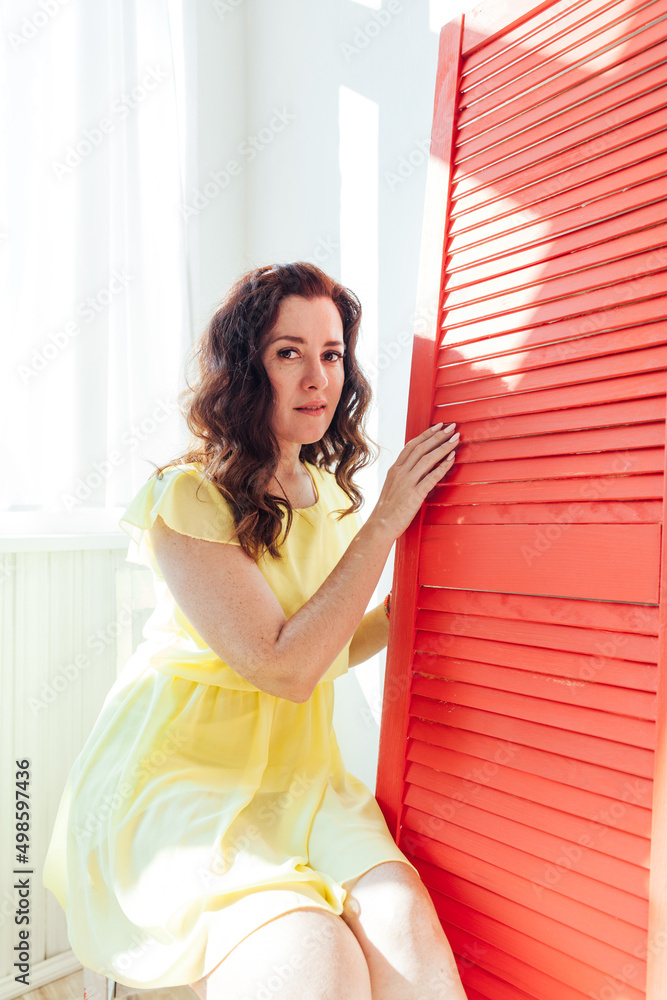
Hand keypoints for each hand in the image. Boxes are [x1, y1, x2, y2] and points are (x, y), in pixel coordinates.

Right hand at [369, 422, 458, 539]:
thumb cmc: (388, 510)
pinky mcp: (414, 495)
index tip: (438, 426)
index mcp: (394, 470)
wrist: (380, 526)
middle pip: (421, 448)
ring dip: (443, 447)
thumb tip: (419, 467)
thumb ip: (404, 476)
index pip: (411, 446)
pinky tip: (452, 458)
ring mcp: (407, 483)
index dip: (426, 435)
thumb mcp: (393, 487)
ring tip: (455, 439)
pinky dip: (443, 466)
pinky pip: (431, 477)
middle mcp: (400, 473)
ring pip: (427, 459)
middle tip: (452, 427)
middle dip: (438, 436)